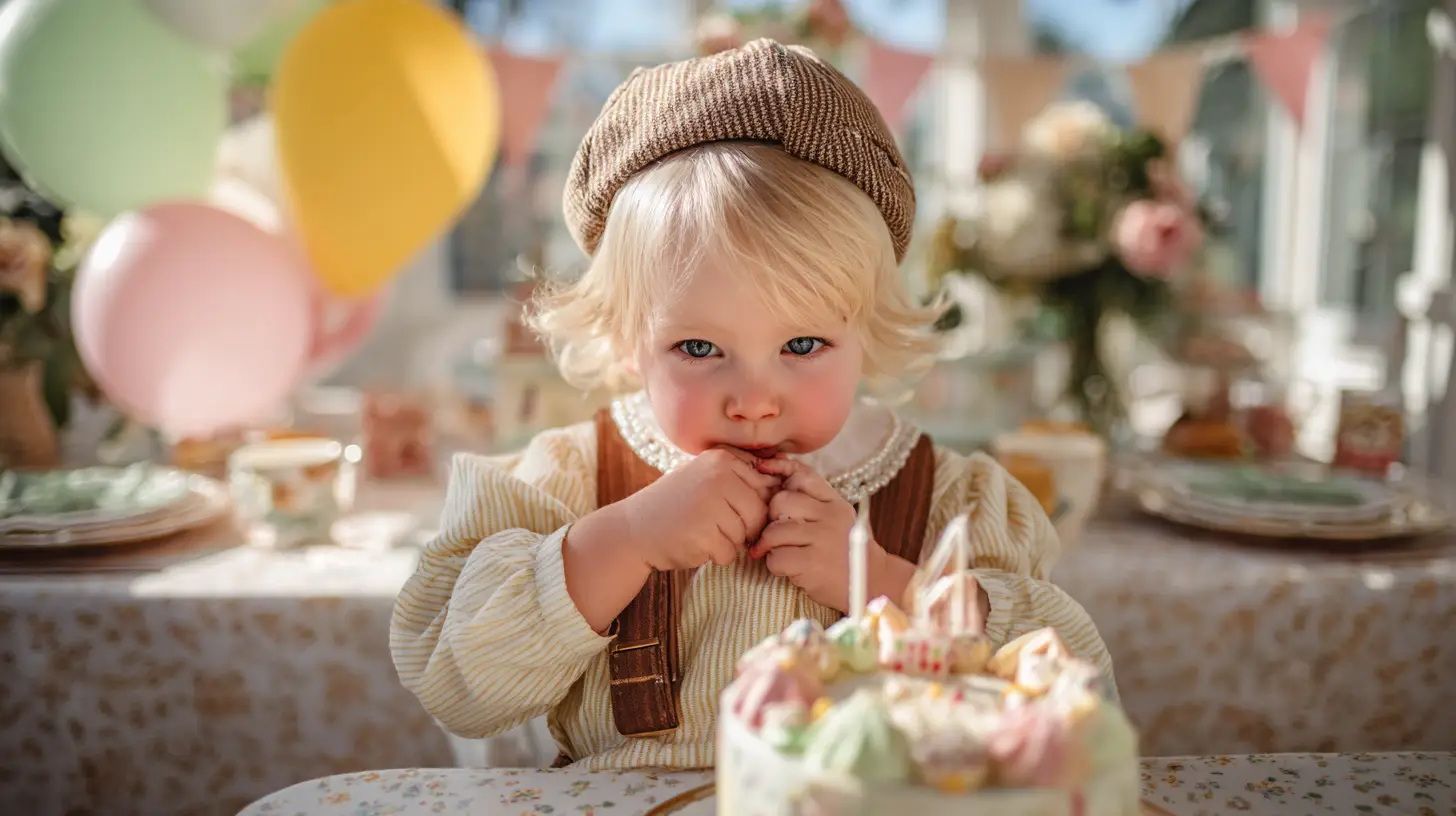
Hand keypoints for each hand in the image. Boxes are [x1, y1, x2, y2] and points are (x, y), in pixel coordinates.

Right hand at [616, 447, 780, 571]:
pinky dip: (715, 555)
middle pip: (759, 513)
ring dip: (728, 541)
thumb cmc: (677, 504)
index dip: (753, 505)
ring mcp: (710, 505)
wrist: (634, 529)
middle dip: (743, 527)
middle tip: (715, 525)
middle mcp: (718, 477)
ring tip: (701, 531)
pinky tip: (695, 543)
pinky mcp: (703, 534)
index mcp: (722, 459)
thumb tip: (786, 480)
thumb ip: (741, 476)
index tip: (730, 510)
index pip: (764, 487)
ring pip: (745, 534)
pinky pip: (729, 553)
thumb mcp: (706, 477)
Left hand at [750, 458, 869, 612]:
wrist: (872, 585)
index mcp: (835, 503)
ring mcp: (822, 540)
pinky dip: (776, 566)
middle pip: (781, 501)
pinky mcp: (813, 565)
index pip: (801, 477)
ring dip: (771, 546)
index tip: (770, 486)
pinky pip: (776, 558)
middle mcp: (830, 517)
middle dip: (771, 519)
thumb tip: (776, 465)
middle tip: (778, 534)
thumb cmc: (846, 551)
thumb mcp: (837, 517)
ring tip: (784, 554)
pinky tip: (790, 569)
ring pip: (774, 532)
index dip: (780, 476)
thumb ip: (813, 496)